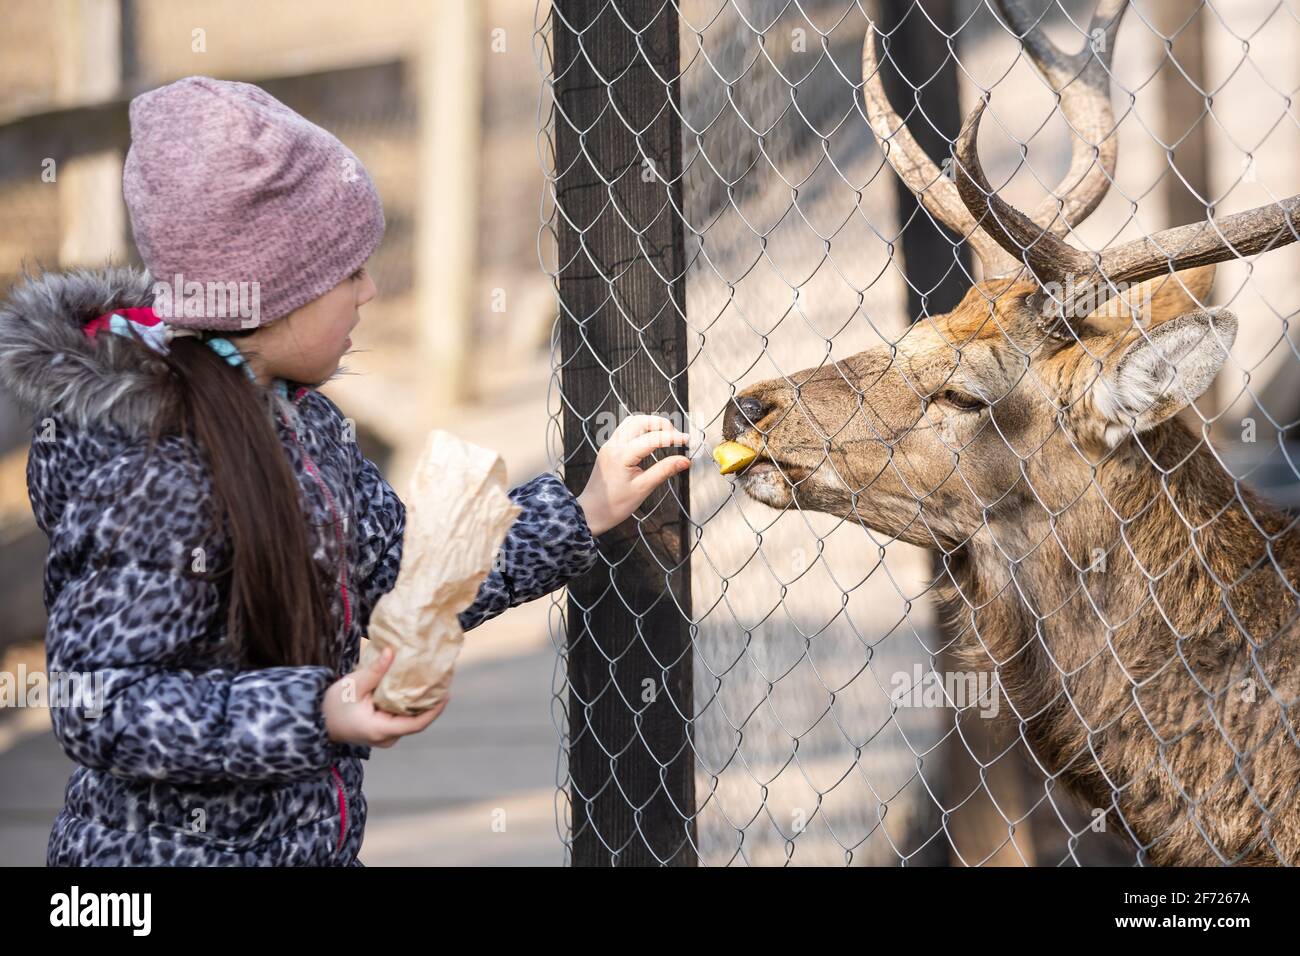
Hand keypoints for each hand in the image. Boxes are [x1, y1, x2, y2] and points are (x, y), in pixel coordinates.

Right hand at [323, 647, 447, 747]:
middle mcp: (386, 738)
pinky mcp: (383, 731)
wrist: (317, 721)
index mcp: (380, 730)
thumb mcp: (352, 685)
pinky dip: (410, 705)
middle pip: (416, 722)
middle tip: (442, 681)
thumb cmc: (333, 705)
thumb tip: (392, 651)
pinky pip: (402, 719)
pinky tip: (416, 689)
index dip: (434, 710)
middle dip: (431, 703)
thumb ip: (374, 671)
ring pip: (410, 721)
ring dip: (421, 704)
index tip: (447, 694)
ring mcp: (385, 737)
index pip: (416, 724)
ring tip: (433, 682)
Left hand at [576, 414, 691, 536]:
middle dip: (660, 424)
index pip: (652, 438)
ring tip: (665, 436)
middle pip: (640, 421)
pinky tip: (650, 440)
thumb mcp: (643, 488)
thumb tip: (684, 460)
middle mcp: (614, 445)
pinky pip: (625, 430)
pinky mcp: (608, 448)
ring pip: (631, 422)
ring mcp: (609, 445)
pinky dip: (640, 429)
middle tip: (675, 437)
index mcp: (622, 455)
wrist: (592, 512)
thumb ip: (664, 471)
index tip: (688, 440)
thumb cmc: (615, 504)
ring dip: (650, 424)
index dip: (672, 437)